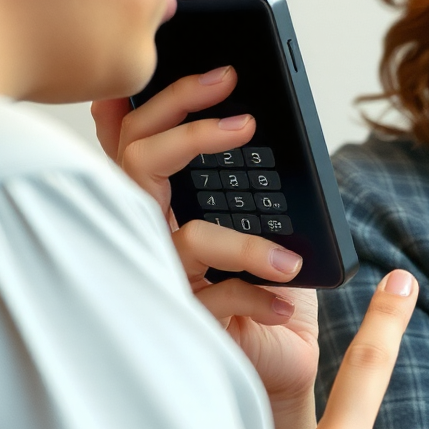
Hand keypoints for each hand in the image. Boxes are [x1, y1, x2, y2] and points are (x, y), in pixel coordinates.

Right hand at [93, 67, 318, 428]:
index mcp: (167, 198)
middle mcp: (153, 231)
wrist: (283, 357)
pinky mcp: (185, 321)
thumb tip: (250, 110)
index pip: (142, 135)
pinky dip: (258, 295)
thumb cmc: (270, 283)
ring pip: (185, 238)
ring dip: (244, 245)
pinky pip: (216, 295)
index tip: (216, 71)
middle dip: (187, 128)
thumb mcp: (270, 216)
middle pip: (139, 164)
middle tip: (245, 119)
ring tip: (289, 257)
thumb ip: (251, 172)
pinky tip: (286, 300)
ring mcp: (163, 275)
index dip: (164, 99)